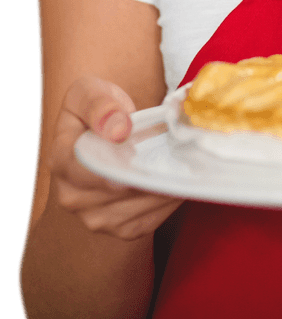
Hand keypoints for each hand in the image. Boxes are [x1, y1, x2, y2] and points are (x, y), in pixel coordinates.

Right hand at [49, 75, 183, 240]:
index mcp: (61, 160)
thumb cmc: (98, 106)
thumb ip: (100, 106)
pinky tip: (177, 182)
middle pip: (117, 195)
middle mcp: (72, 195)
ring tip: (182, 168)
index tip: (139, 163)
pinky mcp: (119, 227)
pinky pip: (148, 222)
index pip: (86, 171)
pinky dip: (166, 203)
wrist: (104, 126)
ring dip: (162, 190)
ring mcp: (94, 216)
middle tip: (178, 159)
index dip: (114, 170)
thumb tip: (118, 130)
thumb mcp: (91, 91)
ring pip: (136, 211)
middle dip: (148, 176)